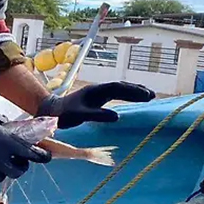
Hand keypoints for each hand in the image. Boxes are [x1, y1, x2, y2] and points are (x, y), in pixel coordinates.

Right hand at [0, 81, 49, 182]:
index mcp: (5, 142)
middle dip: (21, 165)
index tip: (46, 157)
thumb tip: (10, 131)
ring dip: (3, 169)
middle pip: (18, 172)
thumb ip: (4, 125)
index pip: (31, 154)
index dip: (42, 157)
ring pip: (0, 176)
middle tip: (18, 158)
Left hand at [37, 82, 154, 128]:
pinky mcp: (96, 100)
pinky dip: (126, 96)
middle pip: (120, 87)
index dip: (132, 91)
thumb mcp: (79, 115)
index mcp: (94, 91)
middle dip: (136, 90)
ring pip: (118, 90)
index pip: (117, 88)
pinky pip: (114, 95)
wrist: (51, 111)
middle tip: (152, 95)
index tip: (145, 95)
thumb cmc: (63, 114)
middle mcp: (97, 90)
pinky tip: (133, 100)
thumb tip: (117, 116)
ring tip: (149, 96)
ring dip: (133, 92)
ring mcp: (97, 94)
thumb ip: (97, 115)